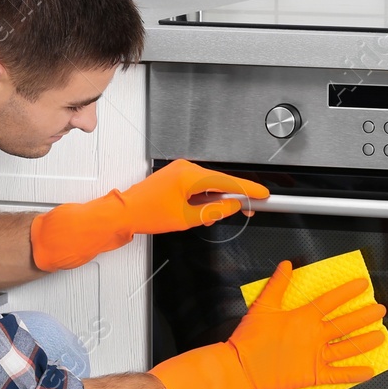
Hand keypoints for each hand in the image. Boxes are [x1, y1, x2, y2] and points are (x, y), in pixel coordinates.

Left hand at [29, 159, 267, 271]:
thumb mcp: (187, 219)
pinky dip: (205, 196)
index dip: (248, 190)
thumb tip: (232, 207)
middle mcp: (186, 168)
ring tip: (214, 216)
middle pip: (220, 182)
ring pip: (209, 184)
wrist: (124, 212)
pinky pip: (198, 184)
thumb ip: (214, 212)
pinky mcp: (175, 176)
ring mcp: (180, 170)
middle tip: (250, 208)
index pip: (228, 183)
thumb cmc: (147, 214)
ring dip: (216, 199)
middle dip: (234, 196)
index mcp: (190, 176)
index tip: (263, 195)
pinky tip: (203, 209)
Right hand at [148, 261, 387, 388]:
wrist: (241, 368)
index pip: (331, 300)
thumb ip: (277, 285)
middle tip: (380, 310)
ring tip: (381, 336)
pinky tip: (369, 372)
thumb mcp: (262, 307)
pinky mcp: (313, 375)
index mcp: (304, 318)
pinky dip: (355, 374)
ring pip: (348, 348)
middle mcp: (314, 336)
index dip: (349, 291)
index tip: (363, 285)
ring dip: (366, 342)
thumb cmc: (250, 338)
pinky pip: (338, 375)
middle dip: (365, 315)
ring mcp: (316, 357)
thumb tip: (286, 265)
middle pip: (346, 324)